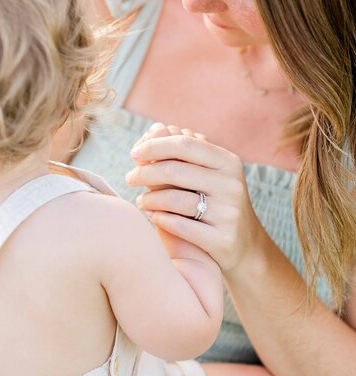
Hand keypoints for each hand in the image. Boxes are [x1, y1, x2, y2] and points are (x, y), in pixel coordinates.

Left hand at [127, 129, 265, 272]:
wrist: (246, 245)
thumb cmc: (215, 202)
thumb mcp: (207, 174)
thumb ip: (182, 154)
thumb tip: (154, 129)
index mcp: (228, 162)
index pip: (184, 144)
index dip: (154, 146)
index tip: (134, 153)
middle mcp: (231, 185)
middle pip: (174, 170)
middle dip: (144, 173)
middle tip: (130, 178)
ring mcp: (228, 213)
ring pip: (174, 199)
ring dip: (148, 199)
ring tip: (141, 201)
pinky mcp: (222, 239)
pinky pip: (179, 225)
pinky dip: (159, 219)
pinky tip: (152, 216)